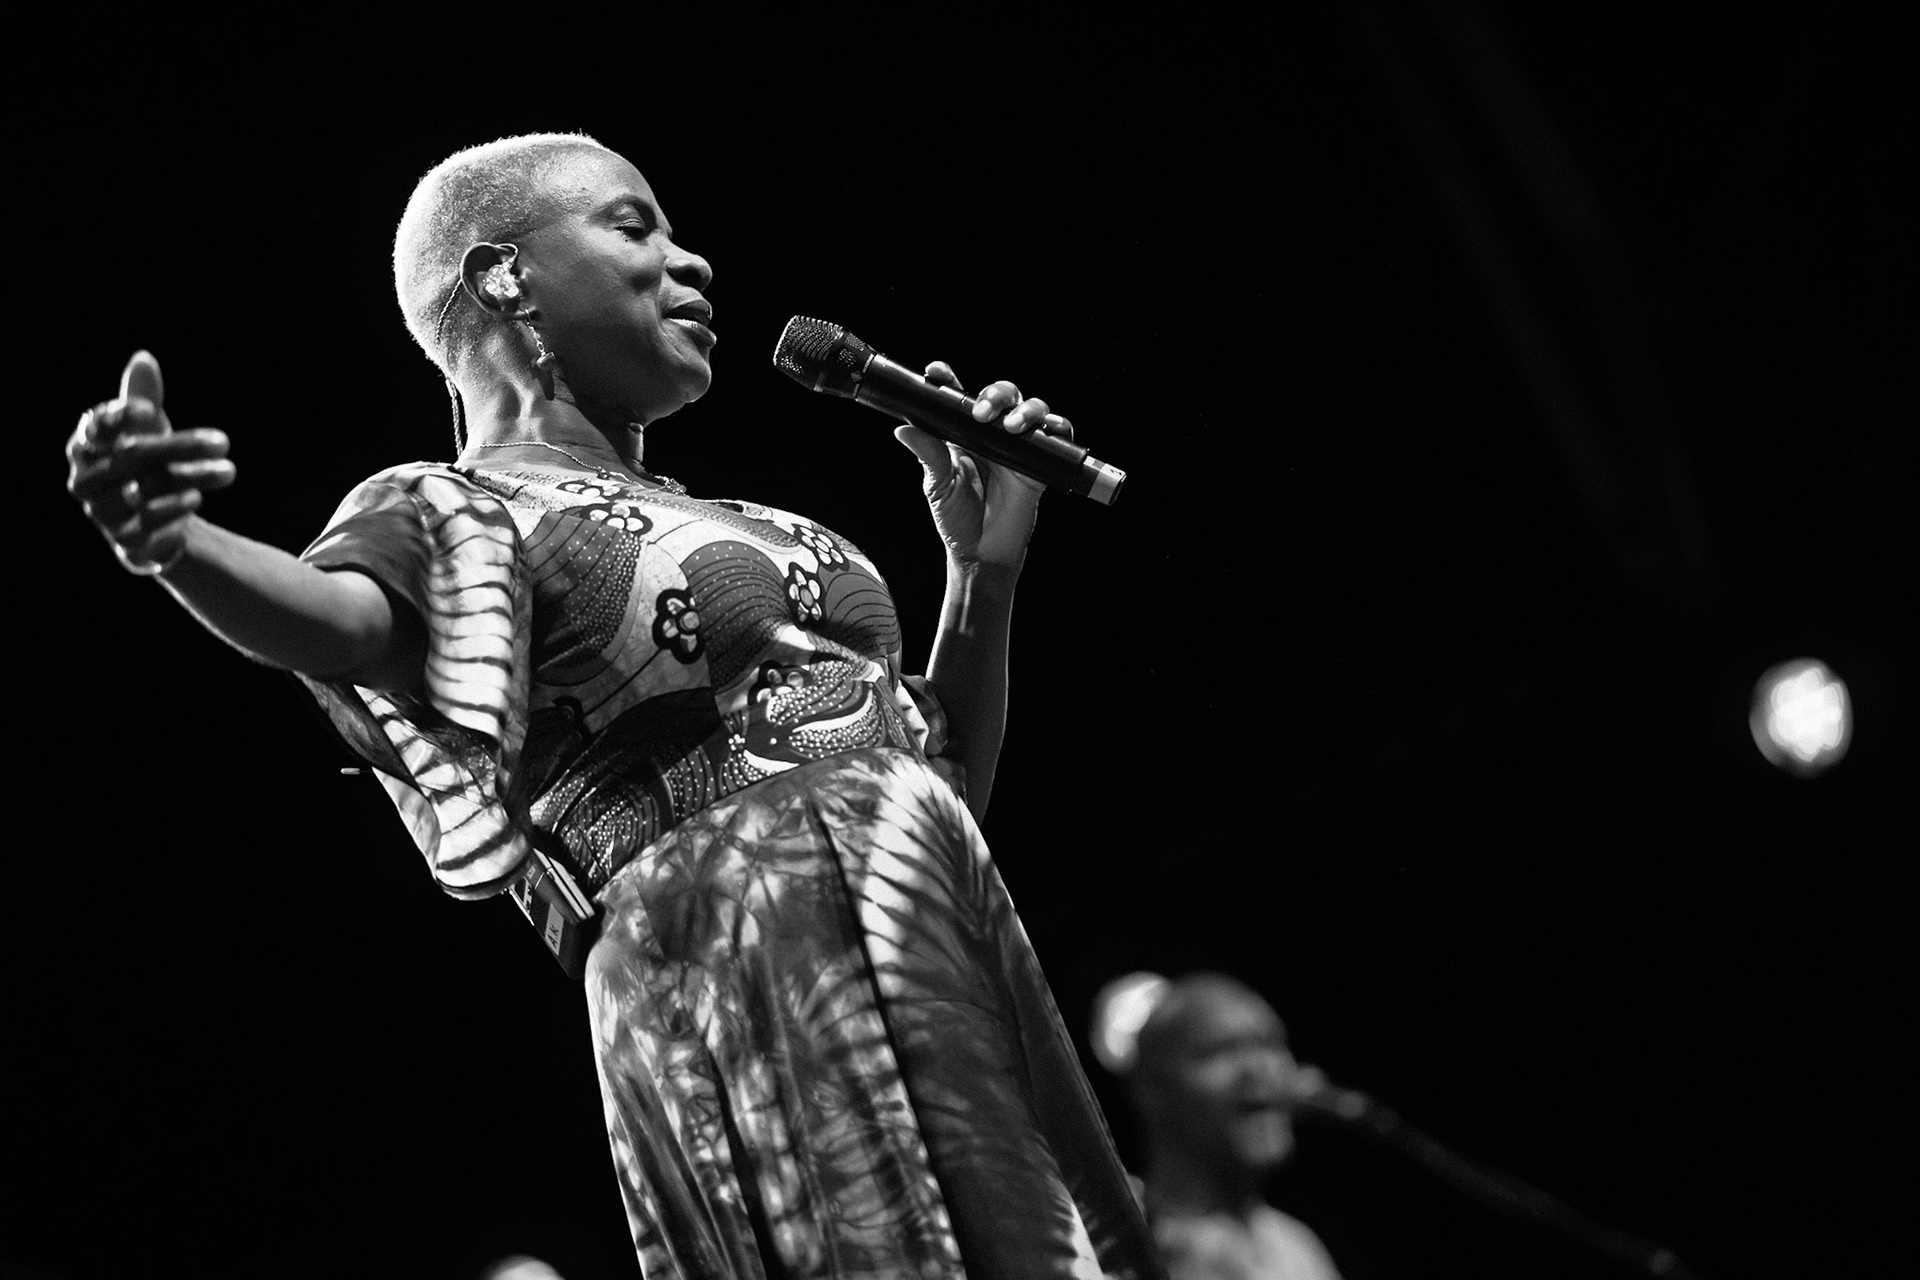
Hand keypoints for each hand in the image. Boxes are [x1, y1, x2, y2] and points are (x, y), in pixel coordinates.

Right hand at [67, 351, 235, 574]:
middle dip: (182, 447)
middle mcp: (86, 479)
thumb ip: (142, 397)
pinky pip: (146, 523)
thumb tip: (143, 358)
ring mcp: (102, 511)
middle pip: (134, 456)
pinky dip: (174, 508)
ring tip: (228, 470)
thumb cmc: (145, 463)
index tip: (153, 411)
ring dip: (191, 477)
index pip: (97, 425)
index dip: (121, 416)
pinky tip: (198, 497)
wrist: (152, 523)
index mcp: (86, 446)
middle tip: (225, 440)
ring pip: (145, 489)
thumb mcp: (147, 430)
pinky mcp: (123, 539)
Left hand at [892, 362, 1071, 572]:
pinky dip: (1056, 426)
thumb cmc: (957, 517)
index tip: (936, 373)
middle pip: (1002, 394)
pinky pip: (1055, 436)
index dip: (949, 379)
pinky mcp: (1040, 462)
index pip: (959, 397)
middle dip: (994, 394)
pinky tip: (1047, 428)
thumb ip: (928, 455)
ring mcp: (1018, 445)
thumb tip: (904, 430)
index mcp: (963, 432)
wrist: (982, 551)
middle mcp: (992, 432)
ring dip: (1025, 409)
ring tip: (1011, 426)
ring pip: (1031, 408)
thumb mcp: (938, 485)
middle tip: (981, 412)